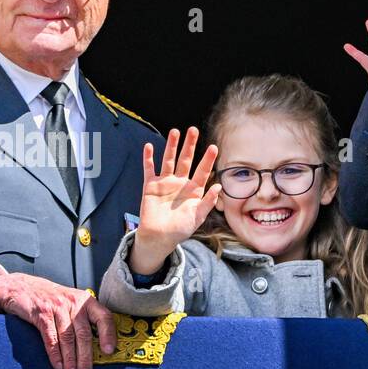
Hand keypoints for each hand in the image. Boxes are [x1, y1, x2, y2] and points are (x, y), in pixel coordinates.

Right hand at [0, 271, 115, 368]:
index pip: (103, 317)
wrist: (21, 287)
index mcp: (85, 301)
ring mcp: (57, 307)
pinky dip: (55, 354)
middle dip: (85, 357)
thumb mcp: (70, 303)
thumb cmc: (49, 299)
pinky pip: (51, 338)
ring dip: (70, 359)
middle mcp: (73, 302)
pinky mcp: (41, 314)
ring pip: (67, 338)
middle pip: (84, 333)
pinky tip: (58, 365)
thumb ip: (83, 319)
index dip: (108, 334)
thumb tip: (97, 346)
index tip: (109, 351)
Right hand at [130, 127, 219, 274]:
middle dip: (189, 145)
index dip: (207, 160)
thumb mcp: (197, 218)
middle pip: (185, 160)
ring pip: (168, 160)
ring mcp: (165, 183)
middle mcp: (180, 183)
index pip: (202, 171)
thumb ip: (207, 202)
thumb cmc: (179, 230)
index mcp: (193, 190)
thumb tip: (219, 187)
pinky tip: (149, 147)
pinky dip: (148, 158)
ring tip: (175, 132)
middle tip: (193, 130)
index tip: (213, 148)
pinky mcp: (150, 186)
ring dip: (171, 146)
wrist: (159, 238)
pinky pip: (149, 169)